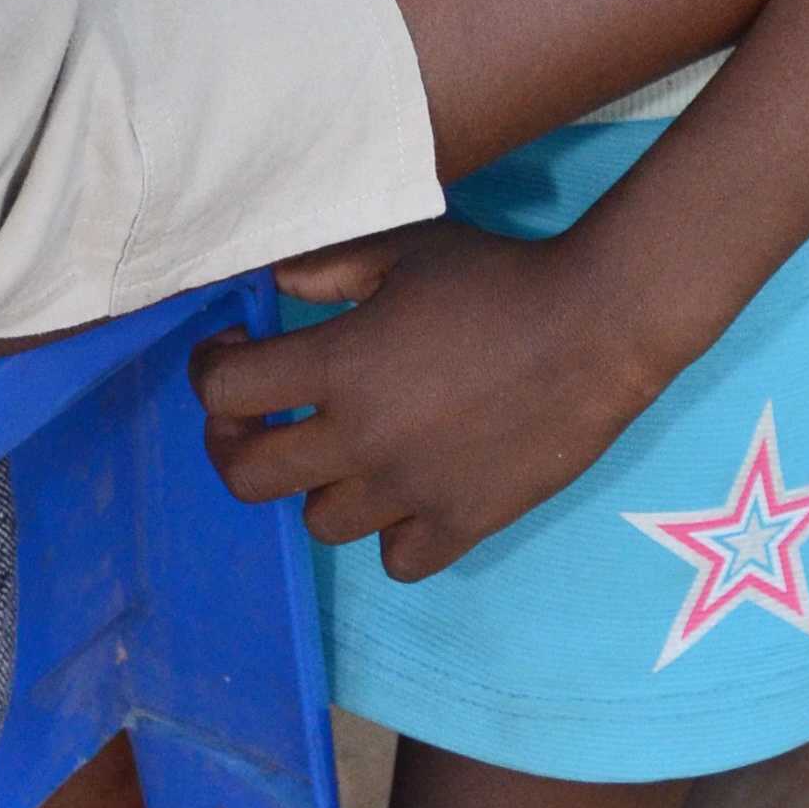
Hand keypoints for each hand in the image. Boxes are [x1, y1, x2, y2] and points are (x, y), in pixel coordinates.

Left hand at [192, 218, 665, 579]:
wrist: (596, 327)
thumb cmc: (497, 275)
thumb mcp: (404, 246)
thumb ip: (325, 267)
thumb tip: (267, 284)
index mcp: (339, 365)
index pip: (223, 392)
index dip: (212, 371)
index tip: (234, 353)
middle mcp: (361, 438)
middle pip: (248, 476)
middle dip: (233, 444)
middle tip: (255, 419)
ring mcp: (410, 490)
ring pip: (319, 524)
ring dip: (318, 486)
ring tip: (343, 452)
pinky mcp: (462, 523)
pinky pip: (395, 560)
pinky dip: (391, 532)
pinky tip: (407, 492)